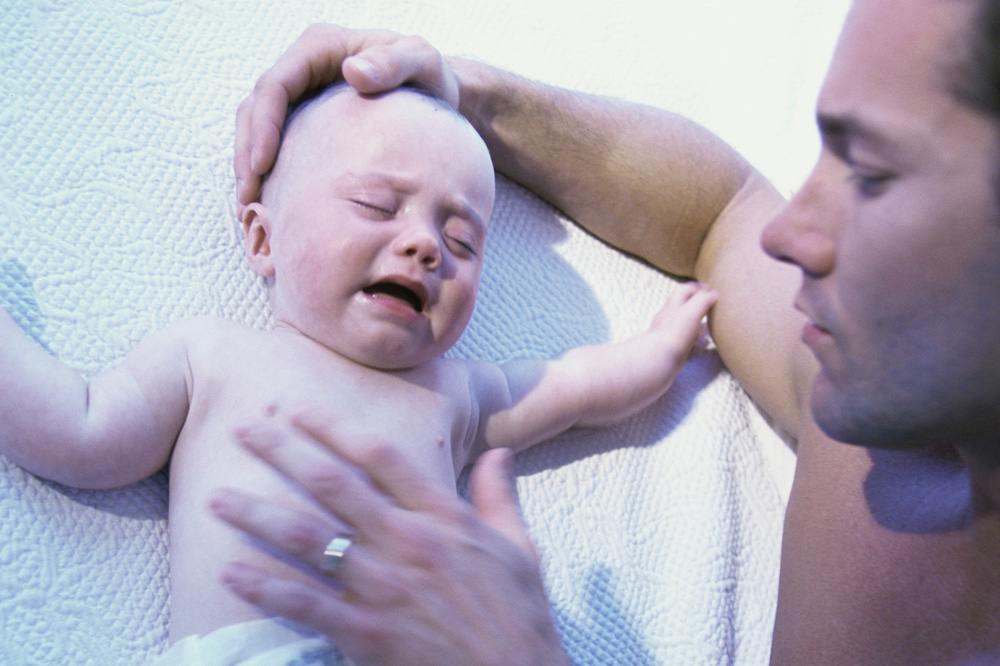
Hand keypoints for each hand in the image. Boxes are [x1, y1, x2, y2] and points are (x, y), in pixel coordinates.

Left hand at [210, 406, 570, 665]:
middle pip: (333, 484)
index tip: (297, 409)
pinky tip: (231, 573)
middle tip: (243, 429)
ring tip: (217, 498)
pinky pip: (306, 604)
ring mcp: (384, 586)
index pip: (380, 456)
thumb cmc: (519, 615)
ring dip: (258, 514)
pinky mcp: (367, 632)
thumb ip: (499, 495)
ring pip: (309, 537)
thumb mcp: (519, 547)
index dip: (334, 428)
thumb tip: (498, 450)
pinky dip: (266, 588)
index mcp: (443, 516)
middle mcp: (407, 541)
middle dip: (283, 452)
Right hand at [235, 24, 458, 216]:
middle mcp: (301, 68)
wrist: (435, 93)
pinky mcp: (304, 119)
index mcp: (318, 49)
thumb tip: (354, 72)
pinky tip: (272, 202)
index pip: (275, 85)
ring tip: (252, 205)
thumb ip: (393, 63)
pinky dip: (268, 171)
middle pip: (255, 108)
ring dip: (250, 166)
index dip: (262, 125)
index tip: (263, 164)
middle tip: (249, 196)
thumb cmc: (428, 74)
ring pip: (256, 127)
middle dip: (246, 152)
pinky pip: (275, 143)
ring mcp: (300, 94)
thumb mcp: (421, 61)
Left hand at [648, 281, 717, 360]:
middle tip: (710, 307)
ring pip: (684, 324)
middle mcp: (669, 317)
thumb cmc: (675, 332)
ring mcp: (669, 332)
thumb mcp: (692, 310)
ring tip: (706, 326)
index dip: (698, 287)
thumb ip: (703, 300)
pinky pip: (684, 341)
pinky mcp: (672, 347)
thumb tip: (713, 293)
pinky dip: (692, 340)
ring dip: (695, 324)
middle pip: (684, 306)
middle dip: (696, 305)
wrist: (659, 358)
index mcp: (673, 305)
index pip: (685, 289)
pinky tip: (698, 343)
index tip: (710, 289)